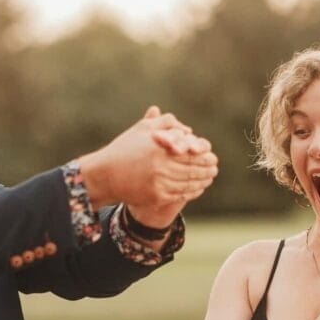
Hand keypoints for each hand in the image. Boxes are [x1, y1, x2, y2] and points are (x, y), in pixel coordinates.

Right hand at [79, 106, 217, 214]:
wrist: (104, 176)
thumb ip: (166, 123)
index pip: (190, 150)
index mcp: (159, 147)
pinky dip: (192, 191)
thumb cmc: (123, 149)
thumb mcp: (142, 129)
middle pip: (192, 167)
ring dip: (202, 180)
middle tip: (215, 166)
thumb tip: (188, 130)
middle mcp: (160, 165)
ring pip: (188, 182)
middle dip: (207, 167)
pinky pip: (181, 194)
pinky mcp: (156, 196)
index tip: (210, 153)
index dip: (203, 153)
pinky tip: (198, 188)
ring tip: (210, 177)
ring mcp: (159, 183)